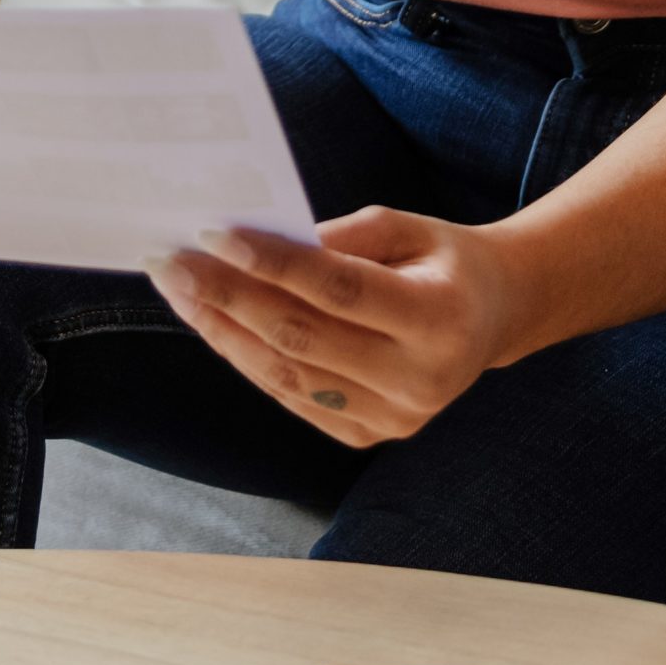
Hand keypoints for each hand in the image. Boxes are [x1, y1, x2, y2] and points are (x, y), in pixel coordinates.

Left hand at [144, 206, 517, 447]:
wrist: (495, 318)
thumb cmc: (442, 260)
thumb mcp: (409, 227)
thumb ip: (342, 236)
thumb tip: (260, 242)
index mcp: (440, 320)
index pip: (339, 290)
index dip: (272, 263)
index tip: (211, 232)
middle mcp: (420, 381)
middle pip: (302, 338)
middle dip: (227, 297)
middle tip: (170, 260)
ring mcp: (395, 420)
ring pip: (287, 375)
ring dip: (223, 331)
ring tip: (178, 289)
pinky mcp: (369, 437)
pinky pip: (293, 396)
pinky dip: (247, 358)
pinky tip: (214, 322)